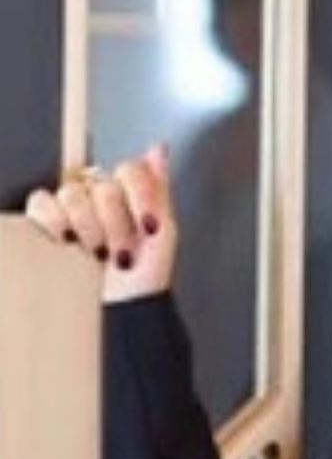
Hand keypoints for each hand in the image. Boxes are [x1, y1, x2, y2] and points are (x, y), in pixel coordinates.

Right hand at [24, 145, 178, 303]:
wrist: (122, 309)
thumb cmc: (145, 276)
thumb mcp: (163, 232)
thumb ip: (159, 188)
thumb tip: (158, 149)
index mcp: (130, 193)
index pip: (130, 170)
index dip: (141, 198)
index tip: (149, 227)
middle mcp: (100, 195)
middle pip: (103, 187)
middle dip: (118, 225)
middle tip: (123, 251)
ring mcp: (72, 207)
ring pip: (73, 194)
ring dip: (90, 230)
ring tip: (97, 254)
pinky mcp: (44, 222)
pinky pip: (41, 204)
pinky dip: (55, 222)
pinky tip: (69, 242)